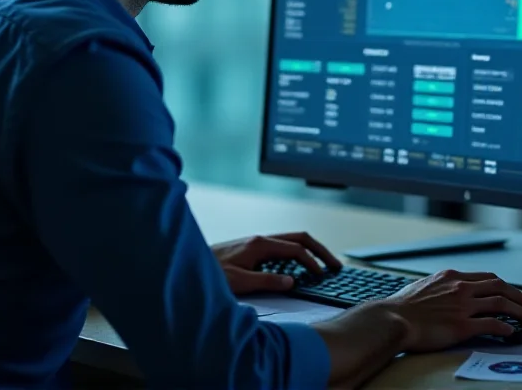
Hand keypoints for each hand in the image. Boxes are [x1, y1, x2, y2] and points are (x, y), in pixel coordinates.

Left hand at [212, 231, 342, 295]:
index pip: (296, 249)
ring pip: (291, 241)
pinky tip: (297, 267)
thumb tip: (292, 281)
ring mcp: (256, 242)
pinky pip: (281, 247)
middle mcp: (260, 239)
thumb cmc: (209, 275)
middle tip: (335, 265)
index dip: (312, 262)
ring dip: (309, 250)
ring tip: (322, 265)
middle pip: (298, 238)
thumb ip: (266, 282)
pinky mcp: (252, 249)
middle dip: (319, 250)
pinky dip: (296, 254)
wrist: (187, 267)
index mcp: (260, 244)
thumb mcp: (239, 282)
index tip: (323, 276)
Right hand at [384, 269, 521, 351]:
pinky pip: (492, 324)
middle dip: (519, 296)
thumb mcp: (424, 286)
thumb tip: (445, 292)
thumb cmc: (402, 306)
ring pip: (501, 303)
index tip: (512, 295)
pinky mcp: (462, 325)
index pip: (487, 277)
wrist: (393, 319)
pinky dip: (505, 328)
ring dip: (520, 312)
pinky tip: (511, 333)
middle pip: (500, 286)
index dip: (504, 286)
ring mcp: (462, 305)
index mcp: (451, 276)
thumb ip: (440, 287)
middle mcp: (460, 286)